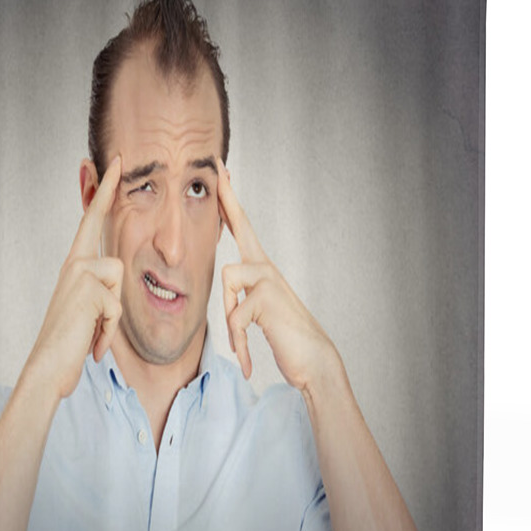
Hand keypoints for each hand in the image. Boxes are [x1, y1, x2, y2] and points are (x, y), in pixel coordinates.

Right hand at [24, 155, 123, 399]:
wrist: (48, 368)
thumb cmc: (70, 341)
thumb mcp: (89, 310)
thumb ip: (101, 288)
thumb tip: (114, 274)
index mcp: (76, 266)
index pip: (90, 222)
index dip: (98, 193)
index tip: (108, 164)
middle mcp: (74, 263)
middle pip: (95, 221)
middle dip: (104, 188)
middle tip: (117, 156)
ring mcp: (77, 274)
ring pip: (119, 277)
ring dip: (113, 316)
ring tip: (94, 332)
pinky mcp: (86, 289)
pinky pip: (117, 306)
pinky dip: (109, 330)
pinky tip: (92, 343)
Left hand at [217, 157, 338, 391]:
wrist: (313, 360)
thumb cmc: (286, 337)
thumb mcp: (258, 312)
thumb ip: (243, 294)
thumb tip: (227, 284)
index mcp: (261, 268)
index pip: (242, 227)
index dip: (230, 200)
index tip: (222, 173)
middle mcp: (265, 266)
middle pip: (242, 224)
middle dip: (228, 197)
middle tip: (216, 165)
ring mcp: (268, 279)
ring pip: (226, 279)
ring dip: (229, 320)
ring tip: (240, 346)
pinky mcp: (266, 298)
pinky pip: (235, 316)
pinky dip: (238, 344)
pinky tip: (246, 364)